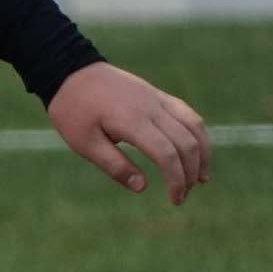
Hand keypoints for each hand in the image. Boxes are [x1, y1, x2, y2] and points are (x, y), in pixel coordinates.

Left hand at [45, 62, 209, 203]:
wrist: (71, 71)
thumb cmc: (73, 110)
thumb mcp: (84, 143)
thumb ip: (114, 165)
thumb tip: (142, 187)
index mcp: (132, 122)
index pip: (167, 154)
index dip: (176, 179)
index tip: (175, 200)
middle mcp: (152, 108)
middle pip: (186, 142)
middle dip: (191, 172)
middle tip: (183, 195)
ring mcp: (157, 99)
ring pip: (194, 126)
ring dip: (202, 154)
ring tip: (200, 178)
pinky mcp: (158, 95)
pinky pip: (187, 114)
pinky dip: (197, 134)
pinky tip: (196, 150)